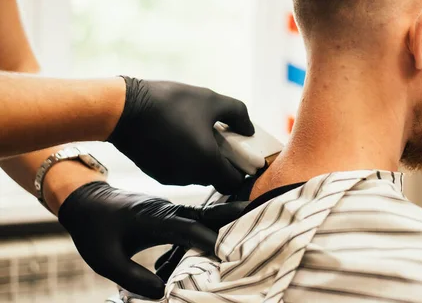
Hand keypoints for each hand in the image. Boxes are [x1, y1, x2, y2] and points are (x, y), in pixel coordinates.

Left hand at [58, 182, 246, 298]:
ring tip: (253, 221)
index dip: (210, 240)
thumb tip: (163, 293)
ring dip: (227, 218)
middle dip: (232, 217)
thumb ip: (134, 278)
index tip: (230, 253)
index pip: (189, 229)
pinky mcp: (169, 212)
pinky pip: (196, 218)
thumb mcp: (106, 261)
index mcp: (154, 219)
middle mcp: (168, 210)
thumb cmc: (95, 231)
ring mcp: (170, 209)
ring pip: (205, 213)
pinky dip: (213, 222)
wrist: (87, 203)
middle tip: (259, 216)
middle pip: (206, 213)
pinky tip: (225, 230)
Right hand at [108, 77, 254, 193]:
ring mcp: (171, 178)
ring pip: (197, 174)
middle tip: (220, 137)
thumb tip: (249, 129)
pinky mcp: (155, 173)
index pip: (234, 182)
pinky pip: (179, 170)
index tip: (240, 152)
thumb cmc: (171, 103)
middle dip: (222, 161)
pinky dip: (184, 158)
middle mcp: (190, 178)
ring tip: (198, 133)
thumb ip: (238, 114)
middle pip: (216, 178)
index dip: (242, 169)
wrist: (123, 109)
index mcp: (207, 164)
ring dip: (202, 159)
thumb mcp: (211, 100)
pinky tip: (178, 136)